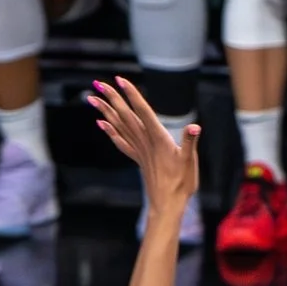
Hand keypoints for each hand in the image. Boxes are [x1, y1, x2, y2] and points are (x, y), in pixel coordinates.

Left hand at [91, 73, 200, 225]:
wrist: (168, 205)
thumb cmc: (181, 184)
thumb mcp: (189, 161)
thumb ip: (190, 141)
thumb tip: (195, 127)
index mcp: (158, 139)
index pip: (143, 112)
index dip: (132, 95)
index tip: (120, 80)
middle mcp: (145, 142)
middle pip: (126, 116)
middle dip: (112, 98)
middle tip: (98, 83)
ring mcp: (139, 150)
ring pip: (119, 126)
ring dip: (105, 111)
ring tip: (92, 98)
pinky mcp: (138, 158)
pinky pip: (120, 141)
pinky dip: (110, 131)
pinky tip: (101, 123)